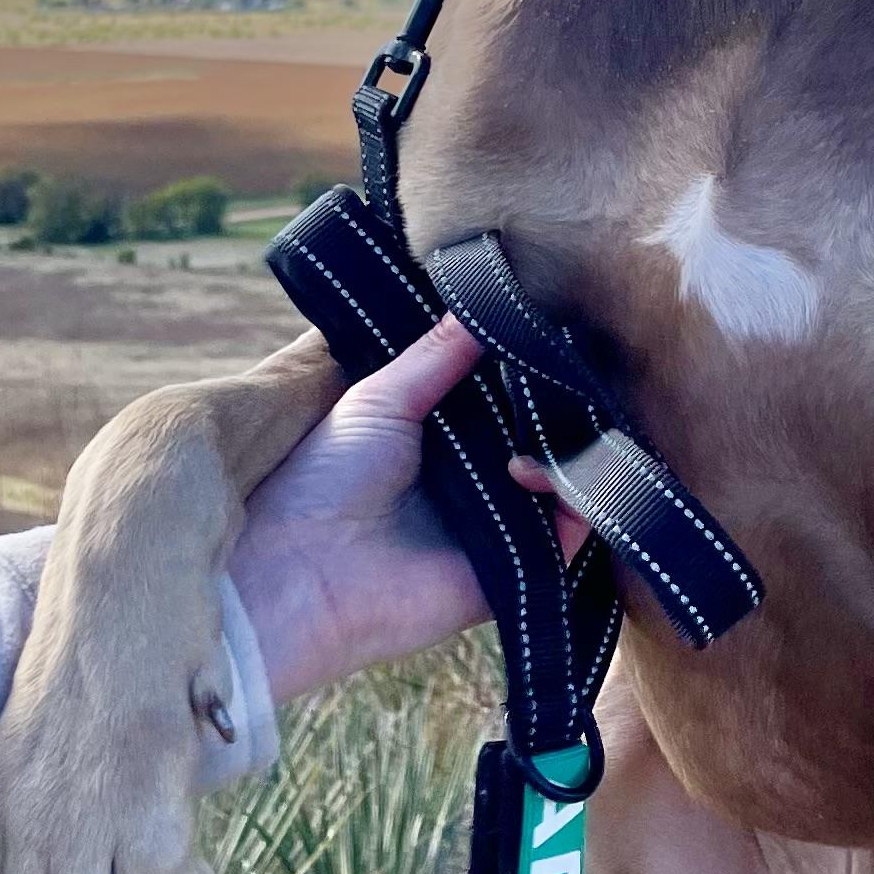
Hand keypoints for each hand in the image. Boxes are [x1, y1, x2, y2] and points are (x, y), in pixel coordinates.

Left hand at [229, 317, 582, 702]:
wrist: (301, 573)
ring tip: (551, 419)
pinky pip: (570, 534)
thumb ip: (436, 352)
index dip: (528, 362)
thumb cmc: (322, 479)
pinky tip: (535, 470)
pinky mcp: (517, 568)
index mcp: (441, 437)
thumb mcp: (379, 397)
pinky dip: (572, 500)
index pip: (507, 394)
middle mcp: (476, 479)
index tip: (549, 321)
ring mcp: (500, 524)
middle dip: (559, 401)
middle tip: (569, 361)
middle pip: (543, 432)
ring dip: (570, 445)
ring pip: (564, 476)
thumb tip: (482, 299)